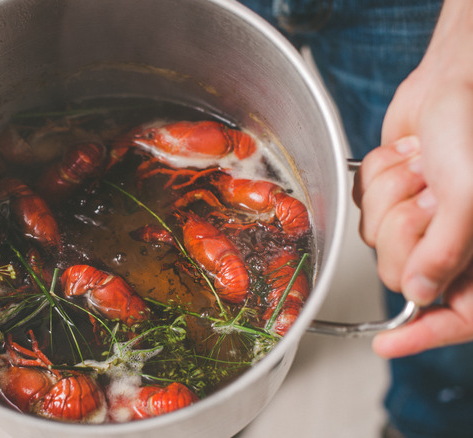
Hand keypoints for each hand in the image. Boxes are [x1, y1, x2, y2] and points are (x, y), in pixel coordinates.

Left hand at [352, 0, 472, 357]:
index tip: (388, 346)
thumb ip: (447, 253)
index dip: (423, 336)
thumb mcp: (471, 199)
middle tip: (432, 197)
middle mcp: (449, 243)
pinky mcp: (389, 197)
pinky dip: (377, 179)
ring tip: (425, 171)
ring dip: (392, 196)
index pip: (457, 317)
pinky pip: (361, 206)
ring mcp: (417, 221)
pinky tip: (407, 160)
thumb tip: (417, 292)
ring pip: (373, 238)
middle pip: (398, 272)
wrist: (456, 83)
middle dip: (404, 229)